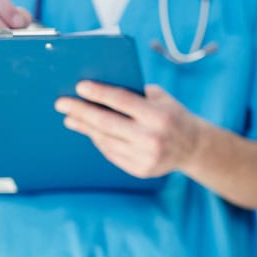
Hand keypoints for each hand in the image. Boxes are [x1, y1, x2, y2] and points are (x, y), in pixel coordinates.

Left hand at [54, 82, 204, 178]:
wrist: (193, 148)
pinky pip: (112, 153)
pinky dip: (99, 141)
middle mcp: (152, 138)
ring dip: (85, 128)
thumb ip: (136, 93)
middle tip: (62, 104)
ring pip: (106, 140)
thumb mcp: (162, 99)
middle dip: (81, 112)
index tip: (79, 87)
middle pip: (107, 123)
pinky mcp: (140, 170)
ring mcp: (145, 157)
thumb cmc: (173, 116)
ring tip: (71, 119)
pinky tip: (91, 132)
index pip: (122, 101)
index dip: (99, 93)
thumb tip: (100, 89)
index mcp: (159, 116)